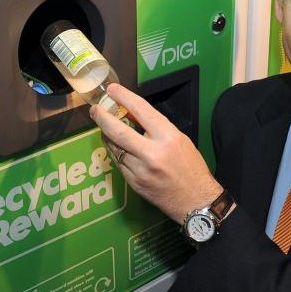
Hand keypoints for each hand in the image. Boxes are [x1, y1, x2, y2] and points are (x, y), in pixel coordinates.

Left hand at [89, 84, 221, 222]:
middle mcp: (152, 153)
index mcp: (168, 138)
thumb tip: (132, 114)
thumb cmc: (191, 168)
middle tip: (95, 109)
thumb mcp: (179, 140)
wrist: (195, 201)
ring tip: (105, 126)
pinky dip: (115, 151)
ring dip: (107, 135)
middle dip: (102, 117)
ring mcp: (140, 170)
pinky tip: (116, 146)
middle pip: (118, 131)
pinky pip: (118, 162)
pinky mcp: (134, 183)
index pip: (141, 111)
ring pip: (114, 147)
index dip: (124, 97)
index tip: (112, 90)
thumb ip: (156, 127)